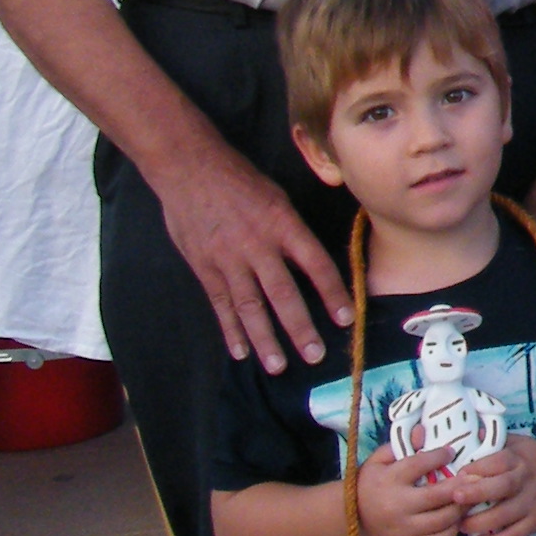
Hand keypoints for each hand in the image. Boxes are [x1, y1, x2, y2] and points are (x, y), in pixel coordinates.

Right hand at [149, 132, 348, 370]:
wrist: (189, 169)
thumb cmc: (240, 180)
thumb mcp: (277, 196)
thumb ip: (293, 230)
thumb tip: (313, 260)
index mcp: (283, 224)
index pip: (316, 264)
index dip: (332, 293)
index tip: (346, 319)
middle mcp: (258, 245)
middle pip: (283, 293)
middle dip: (300, 328)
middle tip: (315, 356)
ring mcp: (228, 259)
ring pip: (250, 306)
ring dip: (265, 339)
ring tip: (277, 366)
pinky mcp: (205, 268)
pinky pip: (220, 305)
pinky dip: (230, 330)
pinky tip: (239, 352)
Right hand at [350, 440, 470, 535]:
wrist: (349, 518)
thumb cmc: (368, 484)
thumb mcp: (378, 460)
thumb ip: (400, 445)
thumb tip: (423, 431)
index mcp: (389, 480)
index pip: (420, 465)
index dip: (440, 456)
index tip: (451, 452)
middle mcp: (397, 505)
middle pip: (438, 495)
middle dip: (461, 485)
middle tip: (475, 477)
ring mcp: (403, 528)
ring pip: (443, 520)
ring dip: (461, 508)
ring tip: (470, 497)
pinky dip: (452, 530)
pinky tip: (457, 519)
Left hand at [443, 432, 535, 535]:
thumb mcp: (521, 444)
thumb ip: (496, 441)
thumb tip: (469, 433)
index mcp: (519, 459)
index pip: (497, 461)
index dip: (476, 468)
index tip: (458, 475)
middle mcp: (525, 481)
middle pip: (500, 487)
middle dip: (476, 493)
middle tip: (455, 497)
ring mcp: (531, 503)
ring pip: (504, 516)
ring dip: (479, 522)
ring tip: (460, 525)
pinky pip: (514, 535)